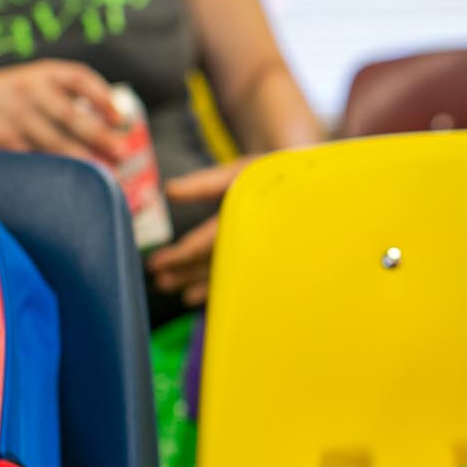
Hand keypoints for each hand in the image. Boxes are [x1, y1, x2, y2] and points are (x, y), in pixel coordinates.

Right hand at [0, 60, 125, 162]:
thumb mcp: (31, 82)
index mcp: (41, 72)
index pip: (79, 78)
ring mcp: (14, 116)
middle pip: (71, 115)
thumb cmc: (4, 98)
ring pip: (55, 143)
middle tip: (121, 153)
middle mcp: (29, 90)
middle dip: (100, 136)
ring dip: (83, 160)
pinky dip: (55, 171)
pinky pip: (34, 158)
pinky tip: (72, 181)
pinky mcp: (2, 140)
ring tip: (106, 174)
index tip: (119, 117)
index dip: (102, 97)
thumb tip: (110, 127)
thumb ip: (63, 96)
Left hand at [145, 158, 256, 305]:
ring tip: (173, 289)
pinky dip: (218, 286)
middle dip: (186, 272)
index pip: (209, 242)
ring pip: (227, 271)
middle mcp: (258, 238)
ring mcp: (263, 251)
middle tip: (160, 281)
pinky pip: (240, 276)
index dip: (181, 255)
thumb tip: (169, 191)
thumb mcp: (238, 172)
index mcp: (250, 215)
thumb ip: (204, 184)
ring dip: (198, 281)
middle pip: (215, 262)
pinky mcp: (265, 257)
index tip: (156, 263)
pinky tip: (197, 295)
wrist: (310, 182)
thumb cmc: (270, 173)